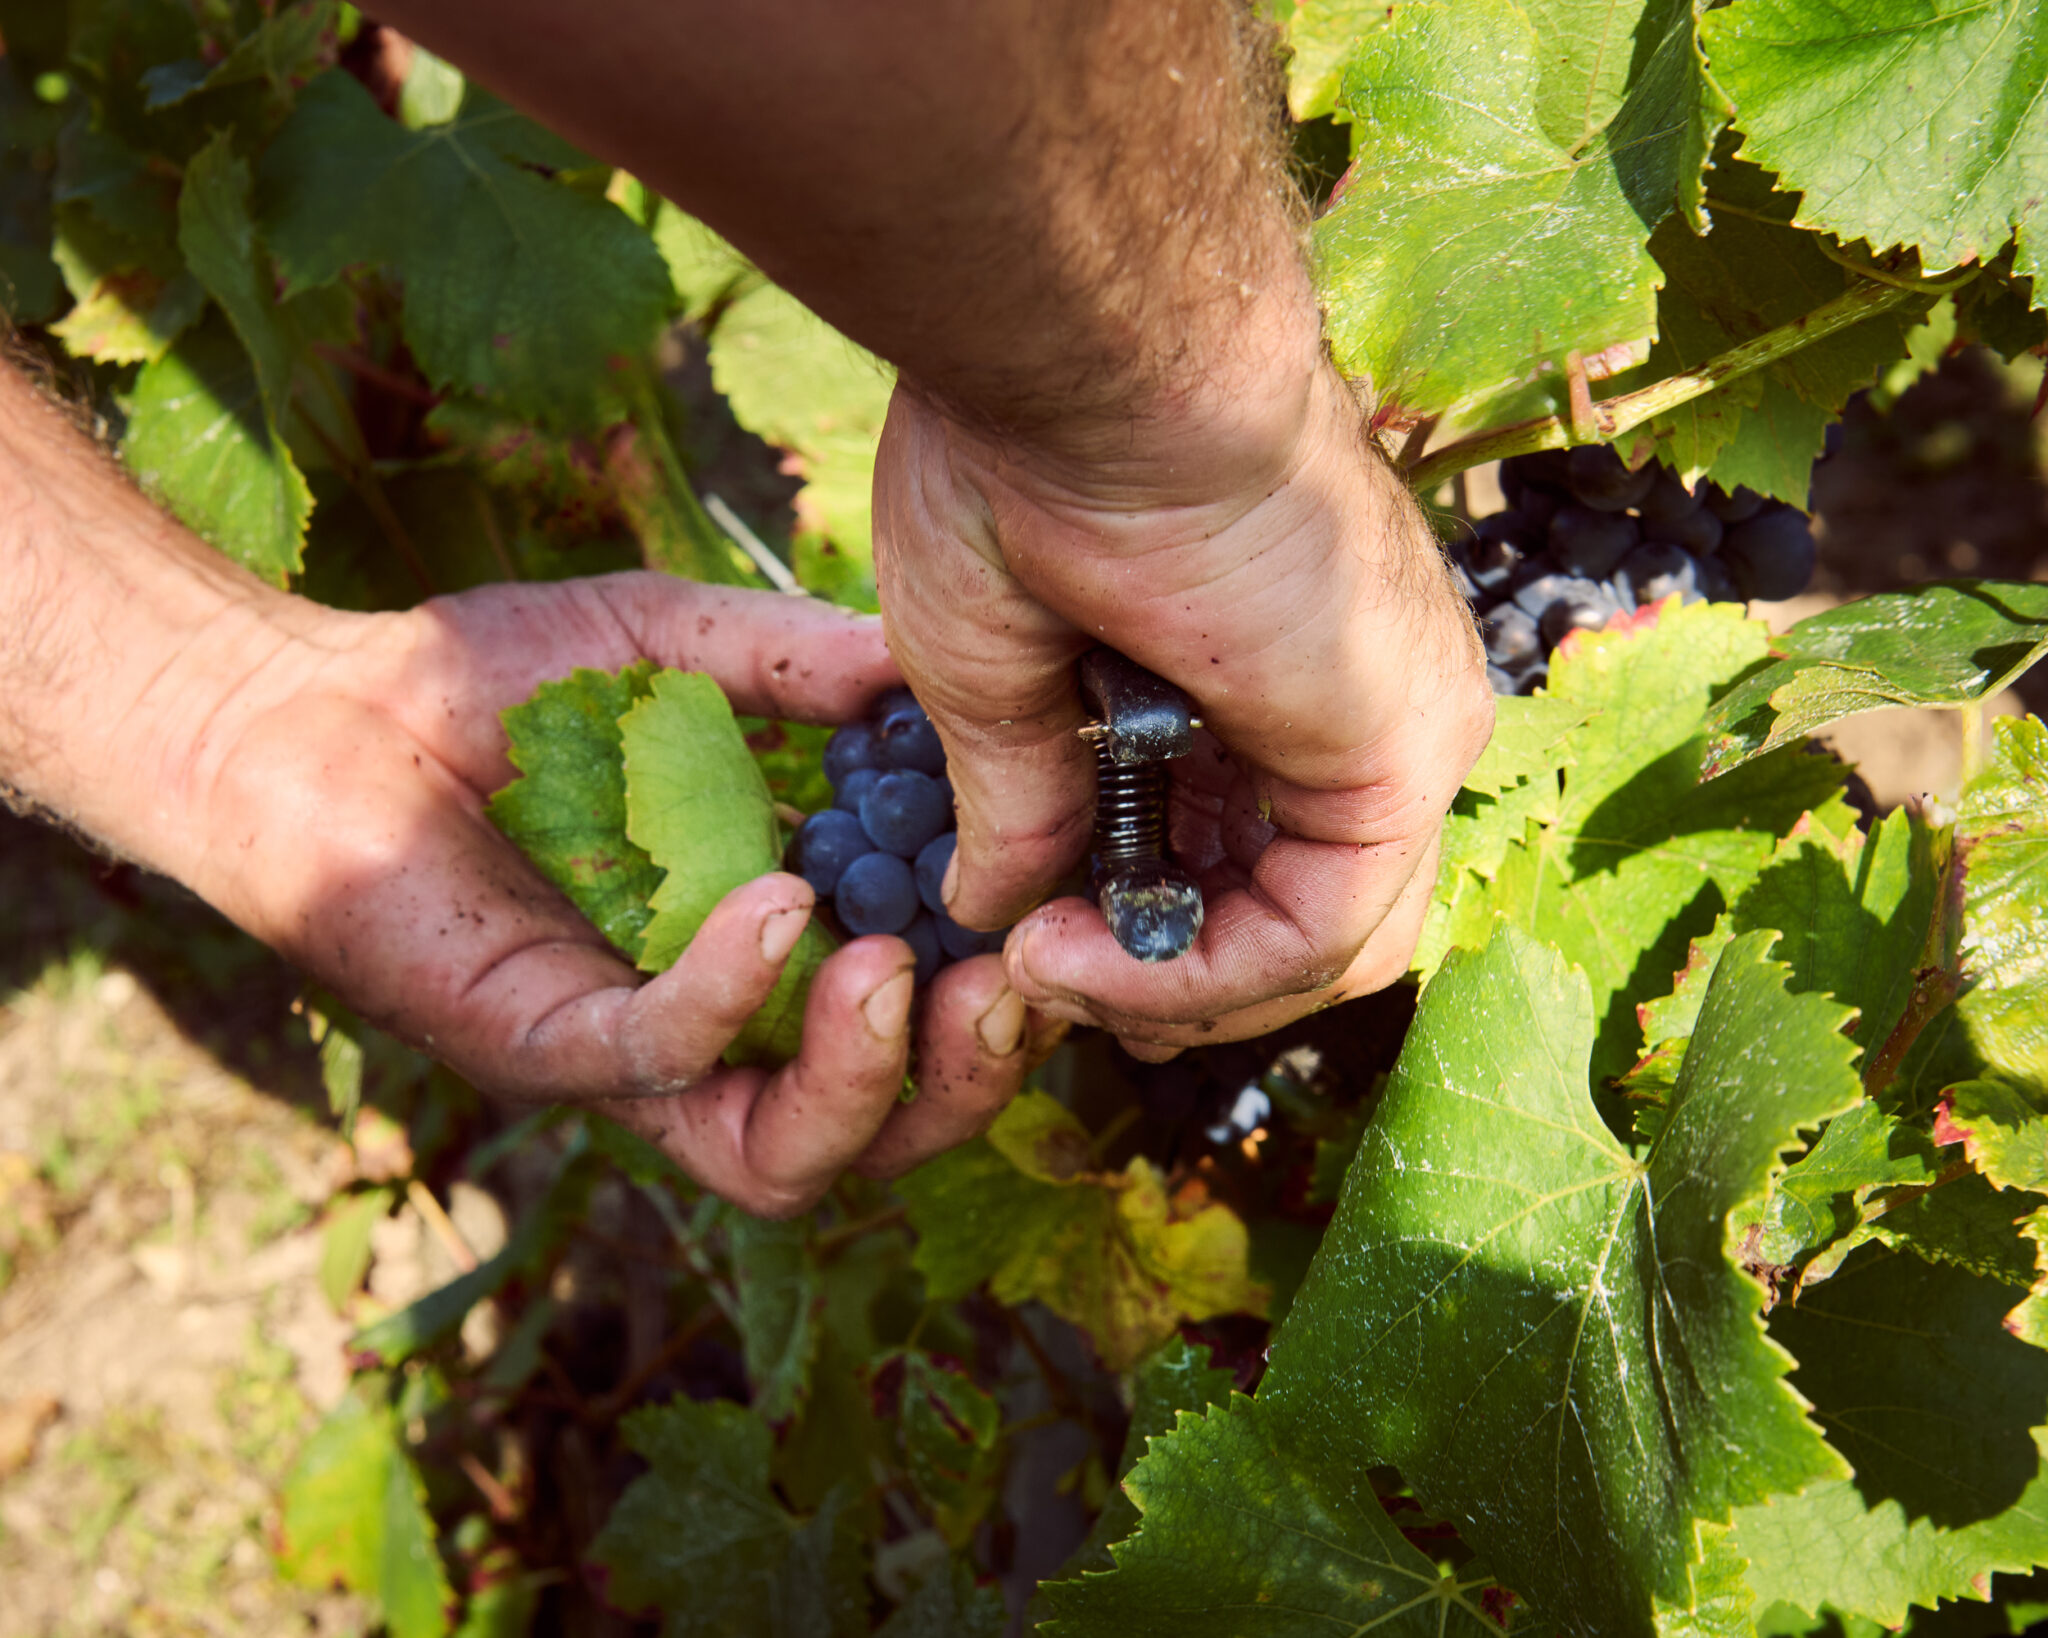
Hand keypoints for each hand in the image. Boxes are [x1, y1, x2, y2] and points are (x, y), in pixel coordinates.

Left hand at [151, 574, 1059, 1214]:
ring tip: (908, 976)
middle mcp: (708, 1030)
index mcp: (762, 952)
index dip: (997, 992)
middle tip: (1010, 985)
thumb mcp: (671, 649)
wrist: (304, 701)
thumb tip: (919, 663)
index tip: (1052, 898)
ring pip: (782, 1160)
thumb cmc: (489, 685)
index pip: (914, 1025)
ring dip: (871, 1085)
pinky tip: (777, 902)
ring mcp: (620, 1053)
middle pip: (876, 1131)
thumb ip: (790, 659)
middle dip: (967, 1081)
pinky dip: (728, 997)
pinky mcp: (531, 1043)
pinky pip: (654, 1065)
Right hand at [871, 366, 1493, 1050]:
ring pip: (1330, 944)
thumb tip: (992, 904)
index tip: (1027, 938)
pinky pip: (1326, 931)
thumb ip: (1024, 796)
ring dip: (1180, 991)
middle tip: (1051, 977)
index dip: (1143, 931)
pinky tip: (1085, 957)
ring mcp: (1396, 724)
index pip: (1246, 855)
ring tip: (1057, 970)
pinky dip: (1204, 976)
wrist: (1090, 358)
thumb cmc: (1028, 461)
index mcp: (1272, 671)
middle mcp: (1355, 704)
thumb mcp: (998, 666)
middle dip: (1169, 978)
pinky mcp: (1403, 748)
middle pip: (1298, 914)